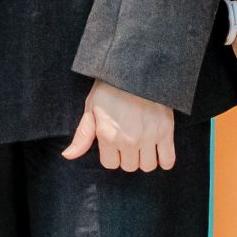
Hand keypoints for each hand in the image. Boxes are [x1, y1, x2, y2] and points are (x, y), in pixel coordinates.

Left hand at [62, 80, 176, 172]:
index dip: (112, 154)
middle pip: (130, 166)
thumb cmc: (110, 88)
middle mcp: (128, 140)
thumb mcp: (91, 108)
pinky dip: (165, 160)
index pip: (111, 164)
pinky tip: (159, 150)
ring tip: (144, 143)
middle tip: (130, 139)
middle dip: (128, 156)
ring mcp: (148, 137)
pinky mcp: (166, 131)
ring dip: (146, 158)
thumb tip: (68, 156)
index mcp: (107, 135)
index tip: (115, 142)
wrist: (136, 70)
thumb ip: (83, 136)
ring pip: (148, 166)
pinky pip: (168, 160)